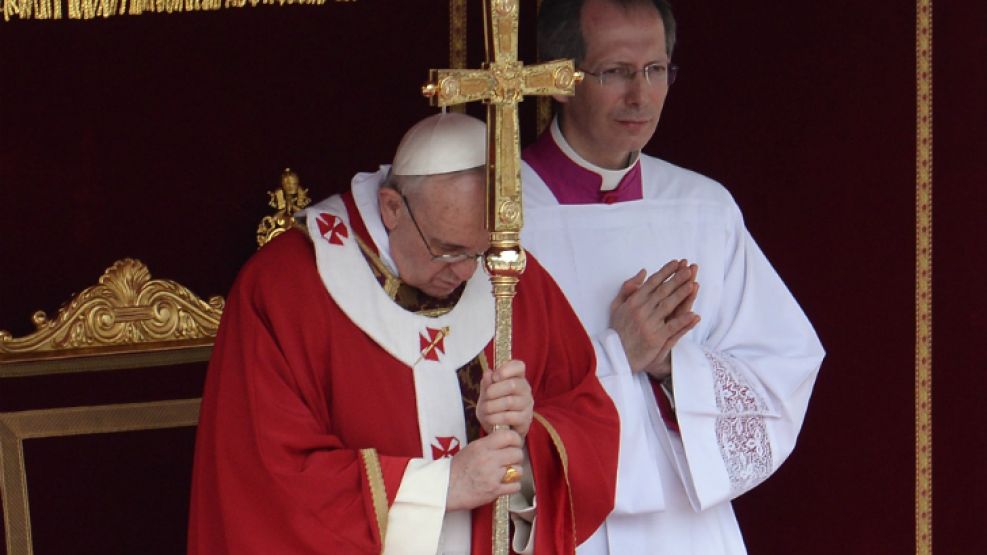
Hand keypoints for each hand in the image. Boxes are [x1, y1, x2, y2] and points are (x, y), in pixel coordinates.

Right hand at [446, 429, 523, 510]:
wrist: (446, 488)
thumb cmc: (457, 469)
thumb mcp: (471, 449)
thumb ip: (489, 444)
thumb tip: (507, 441)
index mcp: (482, 446)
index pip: (509, 436)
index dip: (516, 440)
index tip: (514, 445)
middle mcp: (489, 459)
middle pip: (517, 453)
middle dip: (516, 458)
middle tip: (511, 461)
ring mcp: (492, 476)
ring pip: (518, 470)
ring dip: (515, 473)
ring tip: (506, 474)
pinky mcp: (494, 491)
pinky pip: (515, 486)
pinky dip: (512, 486)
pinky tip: (505, 485)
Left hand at [476, 360, 532, 438]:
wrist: (497, 428)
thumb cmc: (493, 406)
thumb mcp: (486, 393)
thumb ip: (487, 383)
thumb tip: (488, 373)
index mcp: (516, 377)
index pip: (519, 366)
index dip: (507, 369)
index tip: (495, 377)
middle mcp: (525, 389)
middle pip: (513, 385)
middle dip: (494, 391)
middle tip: (486, 396)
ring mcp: (527, 405)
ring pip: (510, 402)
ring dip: (492, 406)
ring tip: (485, 410)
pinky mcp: (525, 420)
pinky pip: (509, 417)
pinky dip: (495, 418)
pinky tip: (490, 419)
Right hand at [609, 260, 700, 378]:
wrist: (614, 355)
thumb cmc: (616, 330)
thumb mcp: (617, 306)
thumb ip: (628, 288)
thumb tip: (643, 272)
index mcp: (632, 302)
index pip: (652, 283)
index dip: (666, 272)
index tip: (677, 263)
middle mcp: (641, 310)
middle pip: (662, 291)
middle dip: (677, 279)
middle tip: (689, 269)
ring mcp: (649, 324)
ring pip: (668, 305)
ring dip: (681, 294)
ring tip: (693, 283)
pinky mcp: (655, 338)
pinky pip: (672, 327)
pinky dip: (683, 320)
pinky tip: (693, 314)